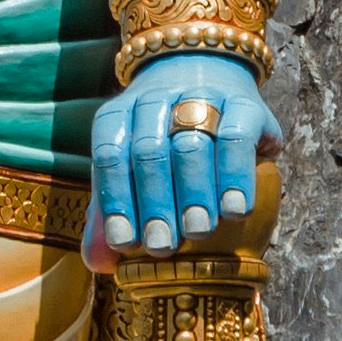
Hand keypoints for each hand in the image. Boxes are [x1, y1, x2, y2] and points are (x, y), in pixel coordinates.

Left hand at [88, 55, 274, 259]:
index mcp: (120, 115)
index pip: (109, 154)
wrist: (208, 75)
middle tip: (161, 245)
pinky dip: (235, 175)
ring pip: (193, 142)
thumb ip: (111, 214)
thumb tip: (98, 264)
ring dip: (194, 191)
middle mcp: (155, 99)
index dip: (114, 199)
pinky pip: (237, 135)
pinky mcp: (243, 102)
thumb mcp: (131, 170)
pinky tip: (235, 210)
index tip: (124, 243)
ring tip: (198, 231)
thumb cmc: (164, 142)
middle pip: (150, 150)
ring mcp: (200, 96)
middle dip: (155, 202)